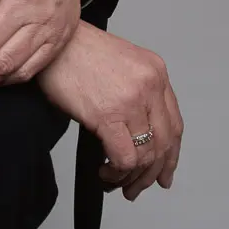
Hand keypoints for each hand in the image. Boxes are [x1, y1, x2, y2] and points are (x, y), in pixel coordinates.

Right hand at [35, 20, 183, 199]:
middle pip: (164, 143)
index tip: (163, 172)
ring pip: (146, 155)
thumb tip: (138, 134)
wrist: (53, 41)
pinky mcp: (108, 114)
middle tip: (137, 187)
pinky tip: (105, 172)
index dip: (171, 155)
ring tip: (115, 181)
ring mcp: (132, 100)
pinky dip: (116, 173)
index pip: (175, 125)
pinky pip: (125, 158)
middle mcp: (150, 85)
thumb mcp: (121, 64)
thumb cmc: (78, 51)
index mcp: (155, 71)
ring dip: (132, 177)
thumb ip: (137, 93)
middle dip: (151, 173)